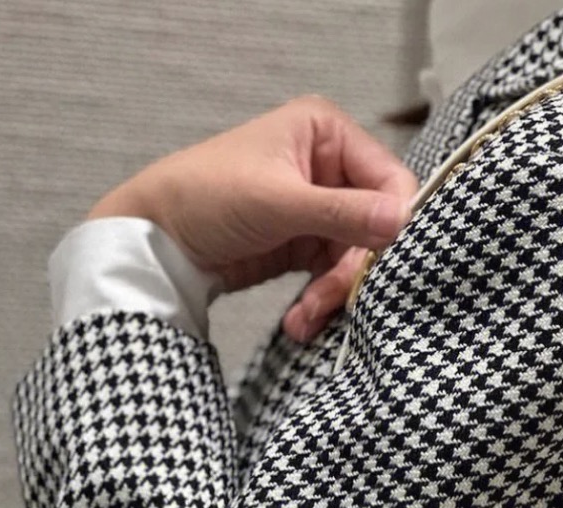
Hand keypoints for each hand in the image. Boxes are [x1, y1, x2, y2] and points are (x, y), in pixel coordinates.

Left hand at [86, 94, 418, 341]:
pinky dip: (321, 302)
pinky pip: (334, 278)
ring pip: (357, 258)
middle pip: (377, 226)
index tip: (385, 261)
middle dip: (354, 269)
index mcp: (328, 133)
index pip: (391, 179)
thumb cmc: (207, 196)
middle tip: (329, 298)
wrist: (156, 240)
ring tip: (304, 317)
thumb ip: (344, 212)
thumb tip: (405, 219)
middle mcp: (331, 166)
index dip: (395, 222)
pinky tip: (300, 320)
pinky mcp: (307, 246)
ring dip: (335, 294)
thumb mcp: (279, 202)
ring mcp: (321, 209)